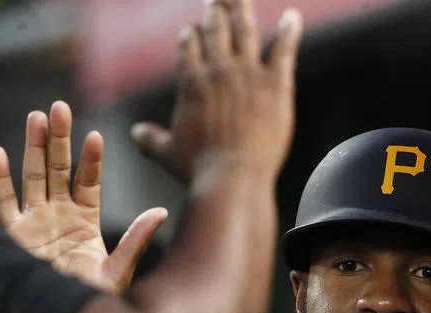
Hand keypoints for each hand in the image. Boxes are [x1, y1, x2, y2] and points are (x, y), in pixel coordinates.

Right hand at [0, 101, 167, 293]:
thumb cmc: (94, 299)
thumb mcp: (119, 269)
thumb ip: (136, 239)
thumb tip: (161, 212)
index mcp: (84, 221)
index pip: (88, 182)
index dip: (90, 159)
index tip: (96, 136)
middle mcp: (58, 216)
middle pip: (57, 169)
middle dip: (58, 139)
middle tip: (60, 106)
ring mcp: (35, 223)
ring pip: (32, 177)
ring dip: (32, 148)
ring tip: (37, 117)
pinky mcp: (14, 236)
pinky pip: (4, 203)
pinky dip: (0, 180)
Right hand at [130, 0, 303, 183]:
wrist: (233, 177)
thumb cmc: (199, 168)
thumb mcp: (167, 153)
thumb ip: (150, 139)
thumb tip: (136, 134)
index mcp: (191, 82)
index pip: (187, 47)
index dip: (189, 37)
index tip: (190, 30)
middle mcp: (218, 70)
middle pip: (215, 30)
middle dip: (214, 12)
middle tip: (214, 1)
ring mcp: (248, 74)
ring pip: (245, 30)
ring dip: (242, 10)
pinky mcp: (276, 84)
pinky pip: (284, 50)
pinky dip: (290, 31)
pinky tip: (294, 17)